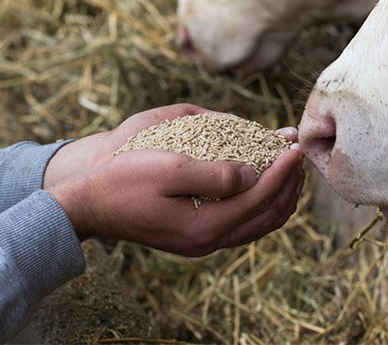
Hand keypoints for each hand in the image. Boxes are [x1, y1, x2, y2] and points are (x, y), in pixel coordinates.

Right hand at [44, 105, 304, 255]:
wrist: (89, 205)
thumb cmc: (124, 180)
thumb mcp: (170, 167)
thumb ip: (216, 174)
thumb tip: (254, 175)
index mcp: (205, 226)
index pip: (260, 197)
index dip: (282, 170)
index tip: (294, 146)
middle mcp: (208, 240)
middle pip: (267, 217)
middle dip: (289, 186)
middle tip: (298, 156)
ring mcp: (201, 241)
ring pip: (257, 224)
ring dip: (278, 196)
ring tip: (287, 168)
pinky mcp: (194, 235)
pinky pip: (241, 223)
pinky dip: (259, 202)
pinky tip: (258, 181)